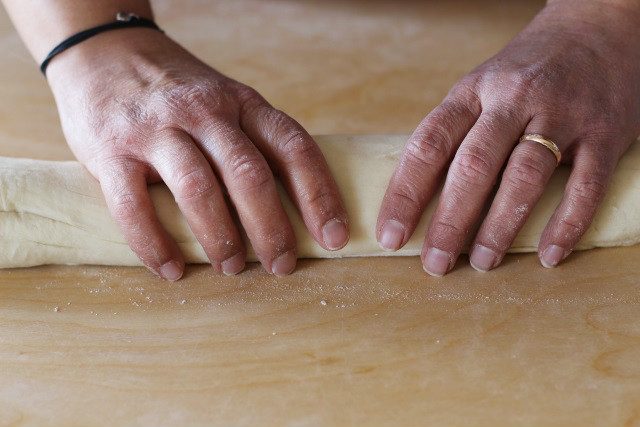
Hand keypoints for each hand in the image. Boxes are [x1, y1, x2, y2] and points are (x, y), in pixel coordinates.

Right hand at [46, 29, 348, 279]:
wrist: (104, 53)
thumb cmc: (178, 93)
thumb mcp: (226, 101)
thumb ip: (254, 141)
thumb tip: (297, 206)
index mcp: (242, 103)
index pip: (294, 148)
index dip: (320, 196)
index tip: (335, 237)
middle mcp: (204, 111)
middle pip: (250, 175)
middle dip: (272, 229)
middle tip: (281, 266)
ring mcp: (156, 128)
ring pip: (199, 190)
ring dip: (220, 239)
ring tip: (232, 268)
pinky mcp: (111, 149)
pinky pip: (134, 206)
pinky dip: (154, 245)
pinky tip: (170, 269)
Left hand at [377, 0, 639, 274]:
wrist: (599, 27)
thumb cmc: (526, 70)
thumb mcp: (481, 85)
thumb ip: (455, 131)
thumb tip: (418, 194)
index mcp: (473, 91)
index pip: (429, 145)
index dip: (405, 194)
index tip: (390, 236)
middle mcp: (513, 100)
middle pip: (473, 165)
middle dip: (449, 221)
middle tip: (435, 264)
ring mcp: (562, 114)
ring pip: (524, 176)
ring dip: (500, 226)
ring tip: (482, 262)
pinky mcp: (605, 132)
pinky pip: (586, 184)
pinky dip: (566, 223)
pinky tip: (548, 254)